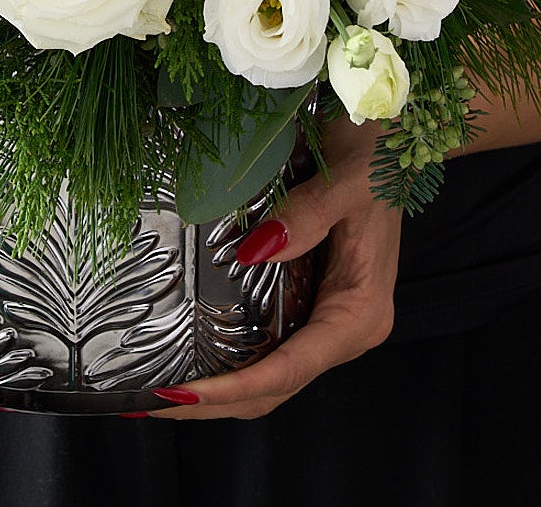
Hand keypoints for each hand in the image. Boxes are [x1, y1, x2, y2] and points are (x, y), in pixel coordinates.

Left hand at [154, 115, 401, 419]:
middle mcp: (345, 328)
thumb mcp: (346, 183)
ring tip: (157, 392)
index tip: (183, 394)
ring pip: (270, 374)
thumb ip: (306, 216)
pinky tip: (190, 357)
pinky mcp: (312, 301)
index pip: (291, 368)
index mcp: (359, 312)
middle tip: (151, 401)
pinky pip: (269, 346)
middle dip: (214, 402)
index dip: (234, 387)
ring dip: (219, 390)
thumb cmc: (373, 158)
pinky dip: (231, 362)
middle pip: (275, 386)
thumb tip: (256, 250)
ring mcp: (328, 317)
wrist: (389, 139)